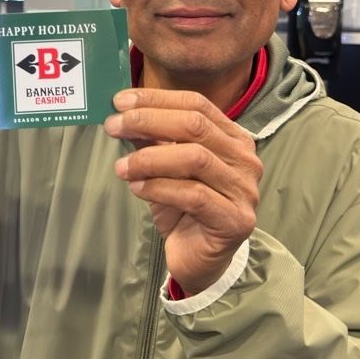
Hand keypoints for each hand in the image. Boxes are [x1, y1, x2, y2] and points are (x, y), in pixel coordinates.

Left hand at [103, 88, 261, 295]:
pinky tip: (137, 188)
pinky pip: (194, 194)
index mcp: (233, 138)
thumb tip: (123, 113)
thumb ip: (152, 139)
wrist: (197, 258)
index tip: (120, 101)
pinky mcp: (235, 220)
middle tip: (114, 126)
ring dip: (150, 158)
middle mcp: (245, 160)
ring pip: (195, 158)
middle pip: (195, 126)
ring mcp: (245, 190)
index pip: (196, 105)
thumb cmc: (183, 208)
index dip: (157, 100)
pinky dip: (160, 187)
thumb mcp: (164, 166)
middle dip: (148, 121)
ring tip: (122, 167)